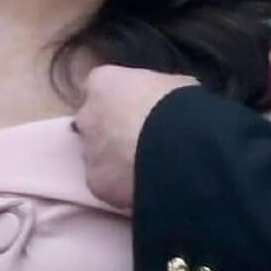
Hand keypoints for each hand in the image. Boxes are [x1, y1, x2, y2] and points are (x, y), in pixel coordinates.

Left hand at [74, 64, 197, 209]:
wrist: (182, 150)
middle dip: (111, 131)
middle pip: (93, 123)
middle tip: (141, 142)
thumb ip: (156, 92)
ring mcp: (88, 150)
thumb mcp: (175, 85)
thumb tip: (163, 102)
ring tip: (148, 169)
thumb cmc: (181, 106)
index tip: (136, 112)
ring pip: (97, 156)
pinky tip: (146, 188)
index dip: (119, 102)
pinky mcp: (96, 183)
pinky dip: (121, 188)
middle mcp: (87, 115)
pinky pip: (107, 185)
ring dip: (115, 161)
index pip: (101, 89)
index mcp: (103, 82)